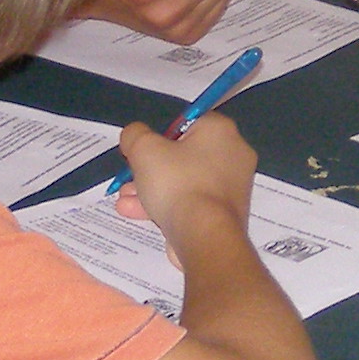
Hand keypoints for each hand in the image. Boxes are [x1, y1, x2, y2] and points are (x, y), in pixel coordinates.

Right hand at [115, 112, 255, 241]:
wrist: (205, 236)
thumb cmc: (178, 183)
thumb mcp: (144, 149)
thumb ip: (134, 135)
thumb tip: (134, 136)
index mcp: (221, 131)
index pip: (186, 123)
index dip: (159, 136)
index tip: (142, 150)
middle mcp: (234, 155)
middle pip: (183, 156)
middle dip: (149, 169)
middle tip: (130, 177)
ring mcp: (232, 187)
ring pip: (185, 182)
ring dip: (151, 189)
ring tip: (125, 200)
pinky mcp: (225, 214)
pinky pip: (193, 203)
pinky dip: (168, 206)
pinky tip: (136, 213)